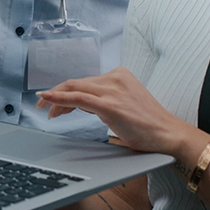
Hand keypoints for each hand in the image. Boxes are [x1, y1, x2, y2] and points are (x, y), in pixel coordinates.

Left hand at [36, 67, 196, 154]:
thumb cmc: (148, 124)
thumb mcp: (124, 105)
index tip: (54, 102)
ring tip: (45, 110)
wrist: (167, 133)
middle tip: (42, 105)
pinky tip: (47, 99)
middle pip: (76, 83)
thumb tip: (82, 104)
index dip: (66, 92)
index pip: (85, 82)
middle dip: (55, 94)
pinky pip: (78, 98)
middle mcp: (115, 78)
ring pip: (75, 89)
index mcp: (119, 75)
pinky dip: (59, 98)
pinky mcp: (110, 105)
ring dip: (55, 99)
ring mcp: (112, 90)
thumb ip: (105, 100)